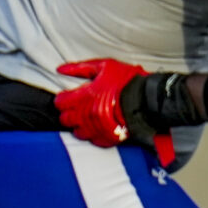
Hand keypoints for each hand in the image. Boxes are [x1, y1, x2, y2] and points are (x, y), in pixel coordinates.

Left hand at [55, 59, 178, 167]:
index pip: (60, 103)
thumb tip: (60, 69)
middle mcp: (86, 115)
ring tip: (90, 118)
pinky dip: (95, 134)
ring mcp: (96, 128)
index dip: (64, 99)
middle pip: (66, 120)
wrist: (148, 99)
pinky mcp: (107, 138)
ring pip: (77, 132)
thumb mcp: (104, 67)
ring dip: (81, 125)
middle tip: (80, 107)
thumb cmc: (127, 81)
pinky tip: (101, 126)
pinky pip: (93, 140)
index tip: (70, 97)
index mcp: (83, 97)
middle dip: (70, 113)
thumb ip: (80, 68)